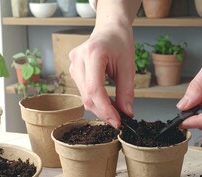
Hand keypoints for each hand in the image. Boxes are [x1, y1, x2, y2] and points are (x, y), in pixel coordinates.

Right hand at [69, 0, 140, 127]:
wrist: (109, 30)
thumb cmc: (120, 43)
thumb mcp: (128, 66)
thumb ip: (127, 91)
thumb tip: (126, 113)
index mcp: (93, 53)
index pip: (95, 89)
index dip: (105, 109)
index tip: (118, 122)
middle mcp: (78, 59)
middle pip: (88, 96)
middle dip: (104, 112)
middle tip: (120, 119)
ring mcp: (73, 65)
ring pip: (84, 97)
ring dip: (100, 108)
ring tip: (115, 110)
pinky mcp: (73, 71)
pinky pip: (83, 92)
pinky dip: (96, 101)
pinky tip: (107, 102)